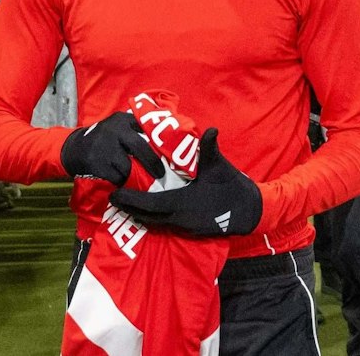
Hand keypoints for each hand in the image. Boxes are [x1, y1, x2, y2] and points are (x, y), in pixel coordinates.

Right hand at [60, 111, 164, 184]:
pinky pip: (116, 177)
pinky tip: (118, 180)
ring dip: (132, 175)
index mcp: (122, 119)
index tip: (169, 154)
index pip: (146, 127)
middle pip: (140, 147)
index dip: (159, 141)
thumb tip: (165, 142)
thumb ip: (136, 129)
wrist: (74, 149)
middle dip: (152, 163)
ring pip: (128, 166)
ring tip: (134, 177)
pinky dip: (120, 181)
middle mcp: (114, 130)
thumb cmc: (103, 140)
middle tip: (161, 174)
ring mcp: (104, 146)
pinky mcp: (96, 163)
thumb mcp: (117, 127)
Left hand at [109, 128, 262, 238]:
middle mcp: (179, 218)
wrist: (247, 210)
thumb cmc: (231, 187)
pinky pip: (164, 224)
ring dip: (139, 214)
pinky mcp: (188, 228)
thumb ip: (211, 149)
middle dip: (129, 208)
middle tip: (112, 198)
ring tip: (123, 203)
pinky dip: (151, 217)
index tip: (115, 194)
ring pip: (154, 222)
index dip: (131, 200)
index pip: (150, 204)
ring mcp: (184, 225)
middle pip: (147, 216)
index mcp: (183, 203)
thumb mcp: (220, 167)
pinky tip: (145, 210)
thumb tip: (211, 130)